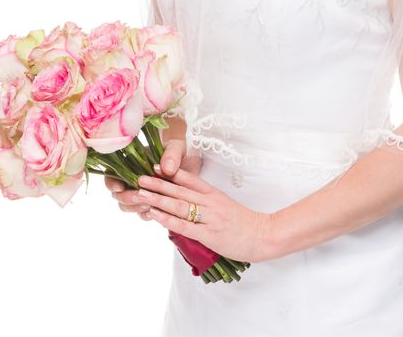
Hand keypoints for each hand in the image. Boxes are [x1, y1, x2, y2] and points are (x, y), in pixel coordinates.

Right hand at [104, 139, 201, 220]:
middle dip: (126, 197)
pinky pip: (143, 214)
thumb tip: (167, 168)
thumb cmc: (179, 151)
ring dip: (135, 207)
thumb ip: (171, 155)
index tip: (119, 187)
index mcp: (130, 164)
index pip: (112, 175)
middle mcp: (132, 180)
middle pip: (118, 195)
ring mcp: (141, 193)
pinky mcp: (151, 204)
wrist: (192, 163)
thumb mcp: (177, 147)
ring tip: (149, 204)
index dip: (111, 183)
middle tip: (139, 196)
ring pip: (128, 206)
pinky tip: (157, 211)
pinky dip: (147, 214)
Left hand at [133, 165, 276, 262]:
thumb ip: (206, 202)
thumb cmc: (243, 222)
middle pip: (179, 191)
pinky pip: (184, 225)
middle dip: (158, 184)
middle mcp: (210, 203)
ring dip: (158, 199)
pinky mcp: (209, 234)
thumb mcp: (224, 205)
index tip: (154, 166)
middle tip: (139, 178)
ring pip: (179, 206)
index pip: (190, 179)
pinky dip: (167, 219)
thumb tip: (184, 200)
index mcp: (213, 194)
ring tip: (141, 194)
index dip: (171, 172)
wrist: (263, 236)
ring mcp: (209, 218)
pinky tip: (154, 215)